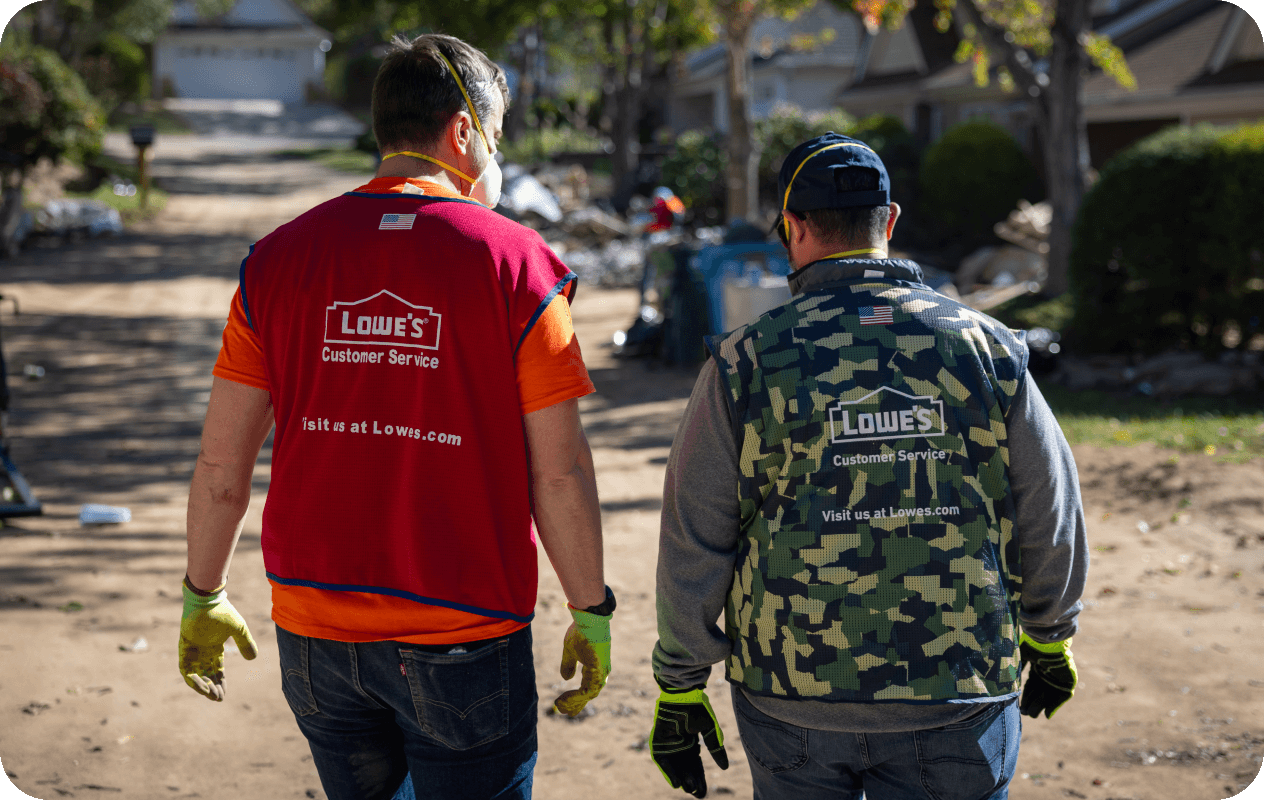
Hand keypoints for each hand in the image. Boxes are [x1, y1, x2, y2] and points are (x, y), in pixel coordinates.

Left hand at [179, 578, 257, 701]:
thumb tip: (253, 659)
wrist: (208, 600)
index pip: (216, 670)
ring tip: (211, 694)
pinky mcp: (184, 648)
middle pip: (206, 675)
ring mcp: (192, 650)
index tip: (224, 694)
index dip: (220, 682)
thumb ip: (246, 644)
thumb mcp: (239, 630)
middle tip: (218, 698)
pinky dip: (191, 679)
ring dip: (201, 686)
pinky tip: (201, 686)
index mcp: (215, 647)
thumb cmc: (223, 612)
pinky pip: (185, 668)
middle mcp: (202, 651)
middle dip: (212, 688)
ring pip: (194, 675)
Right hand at [551, 605, 610, 716]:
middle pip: (589, 694)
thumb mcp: (570, 650)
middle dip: (576, 704)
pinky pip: (587, 691)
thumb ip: (568, 665)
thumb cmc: (580, 632)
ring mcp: (600, 672)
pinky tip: (564, 700)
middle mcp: (600, 672)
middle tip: (564, 712)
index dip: (577, 697)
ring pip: (588, 695)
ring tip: (560, 706)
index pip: (588, 686)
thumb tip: (566, 678)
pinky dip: (576, 697)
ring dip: (574, 702)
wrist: (589, 621)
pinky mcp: (598, 672)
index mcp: (595, 667)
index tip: (564, 704)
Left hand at [649, 686, 727, 797]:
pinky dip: (669, 772)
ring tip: (689, 790)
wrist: (682, 694)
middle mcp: (680, 744)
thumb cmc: (696, 707)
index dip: (700, 777)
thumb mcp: (710, 729)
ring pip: (676, 766)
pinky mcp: (659, 742)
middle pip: (686, 768)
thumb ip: (715, 747)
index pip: (696, 764)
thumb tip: (725, 768)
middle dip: (692, 781)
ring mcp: (669, 743)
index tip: (703, 791)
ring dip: (682, 779)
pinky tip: (676, 783)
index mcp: (691, 741)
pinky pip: (663, 761)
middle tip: (698, 794)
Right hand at [1019, 632, 1076, 718]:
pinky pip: (1061, 697)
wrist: (1049, 643)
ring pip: (1048, 696)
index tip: (1019, 705)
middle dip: (1031, 702)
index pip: (1030, 685)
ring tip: (1031, 714)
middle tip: (1024, 712)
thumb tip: (1010, 683)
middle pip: (1038, 692)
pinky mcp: (1068, 683)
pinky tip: (1047, 714)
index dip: (1025, 695)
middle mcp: (1047, 674)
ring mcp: (1057, 679)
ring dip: (1040, 706)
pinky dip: (1054, 706)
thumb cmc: (1033, 647)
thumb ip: (1016, 670)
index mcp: (1037, 667)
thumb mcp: (1021, 657)